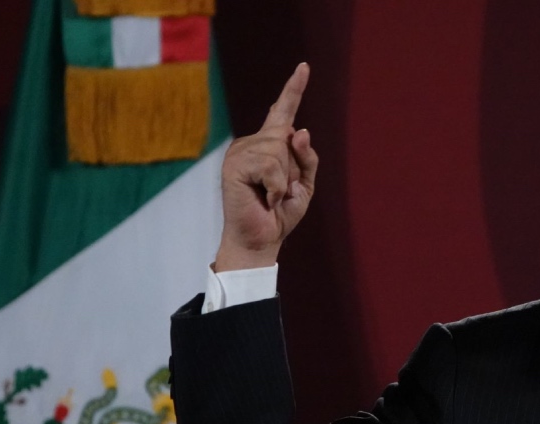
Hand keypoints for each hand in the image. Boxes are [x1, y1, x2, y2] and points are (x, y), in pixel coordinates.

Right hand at [215, 63, 317, 270]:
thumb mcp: (304, 184)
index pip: (283, 112)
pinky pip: (270, 166)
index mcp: (269, 145)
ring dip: (283, 181)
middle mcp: (252, 143)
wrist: (261, 240)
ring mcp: (240, 152)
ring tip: (269, 196)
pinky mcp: (233, 165)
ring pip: (279, 151)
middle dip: (293, 169)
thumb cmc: (280, 214)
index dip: (294, 89)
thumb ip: (306, 157)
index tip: (304, 67)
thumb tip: (299, 130)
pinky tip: (263, 198)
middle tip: (278, 192)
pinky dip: (276, 187)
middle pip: (287, 137)